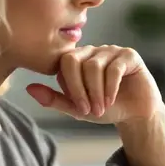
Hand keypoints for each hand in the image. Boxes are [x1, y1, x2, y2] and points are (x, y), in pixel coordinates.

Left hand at [25, 45, 163, 124]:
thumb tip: (28, 88)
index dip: (70, 87)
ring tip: (102, 108)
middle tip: (90, 109)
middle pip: (76, 61)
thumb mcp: (77, 108)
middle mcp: (93, 51)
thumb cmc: (106, 108)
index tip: (79, 108)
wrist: (136, 114)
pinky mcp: (129, 55)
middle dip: (81, 90)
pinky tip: (112, 100)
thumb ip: (54, 99)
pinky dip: (110, 88)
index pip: (64, 63)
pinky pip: (114, 68)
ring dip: (97, 92)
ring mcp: (112, 50)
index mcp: (78, 59)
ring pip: (94, 66)